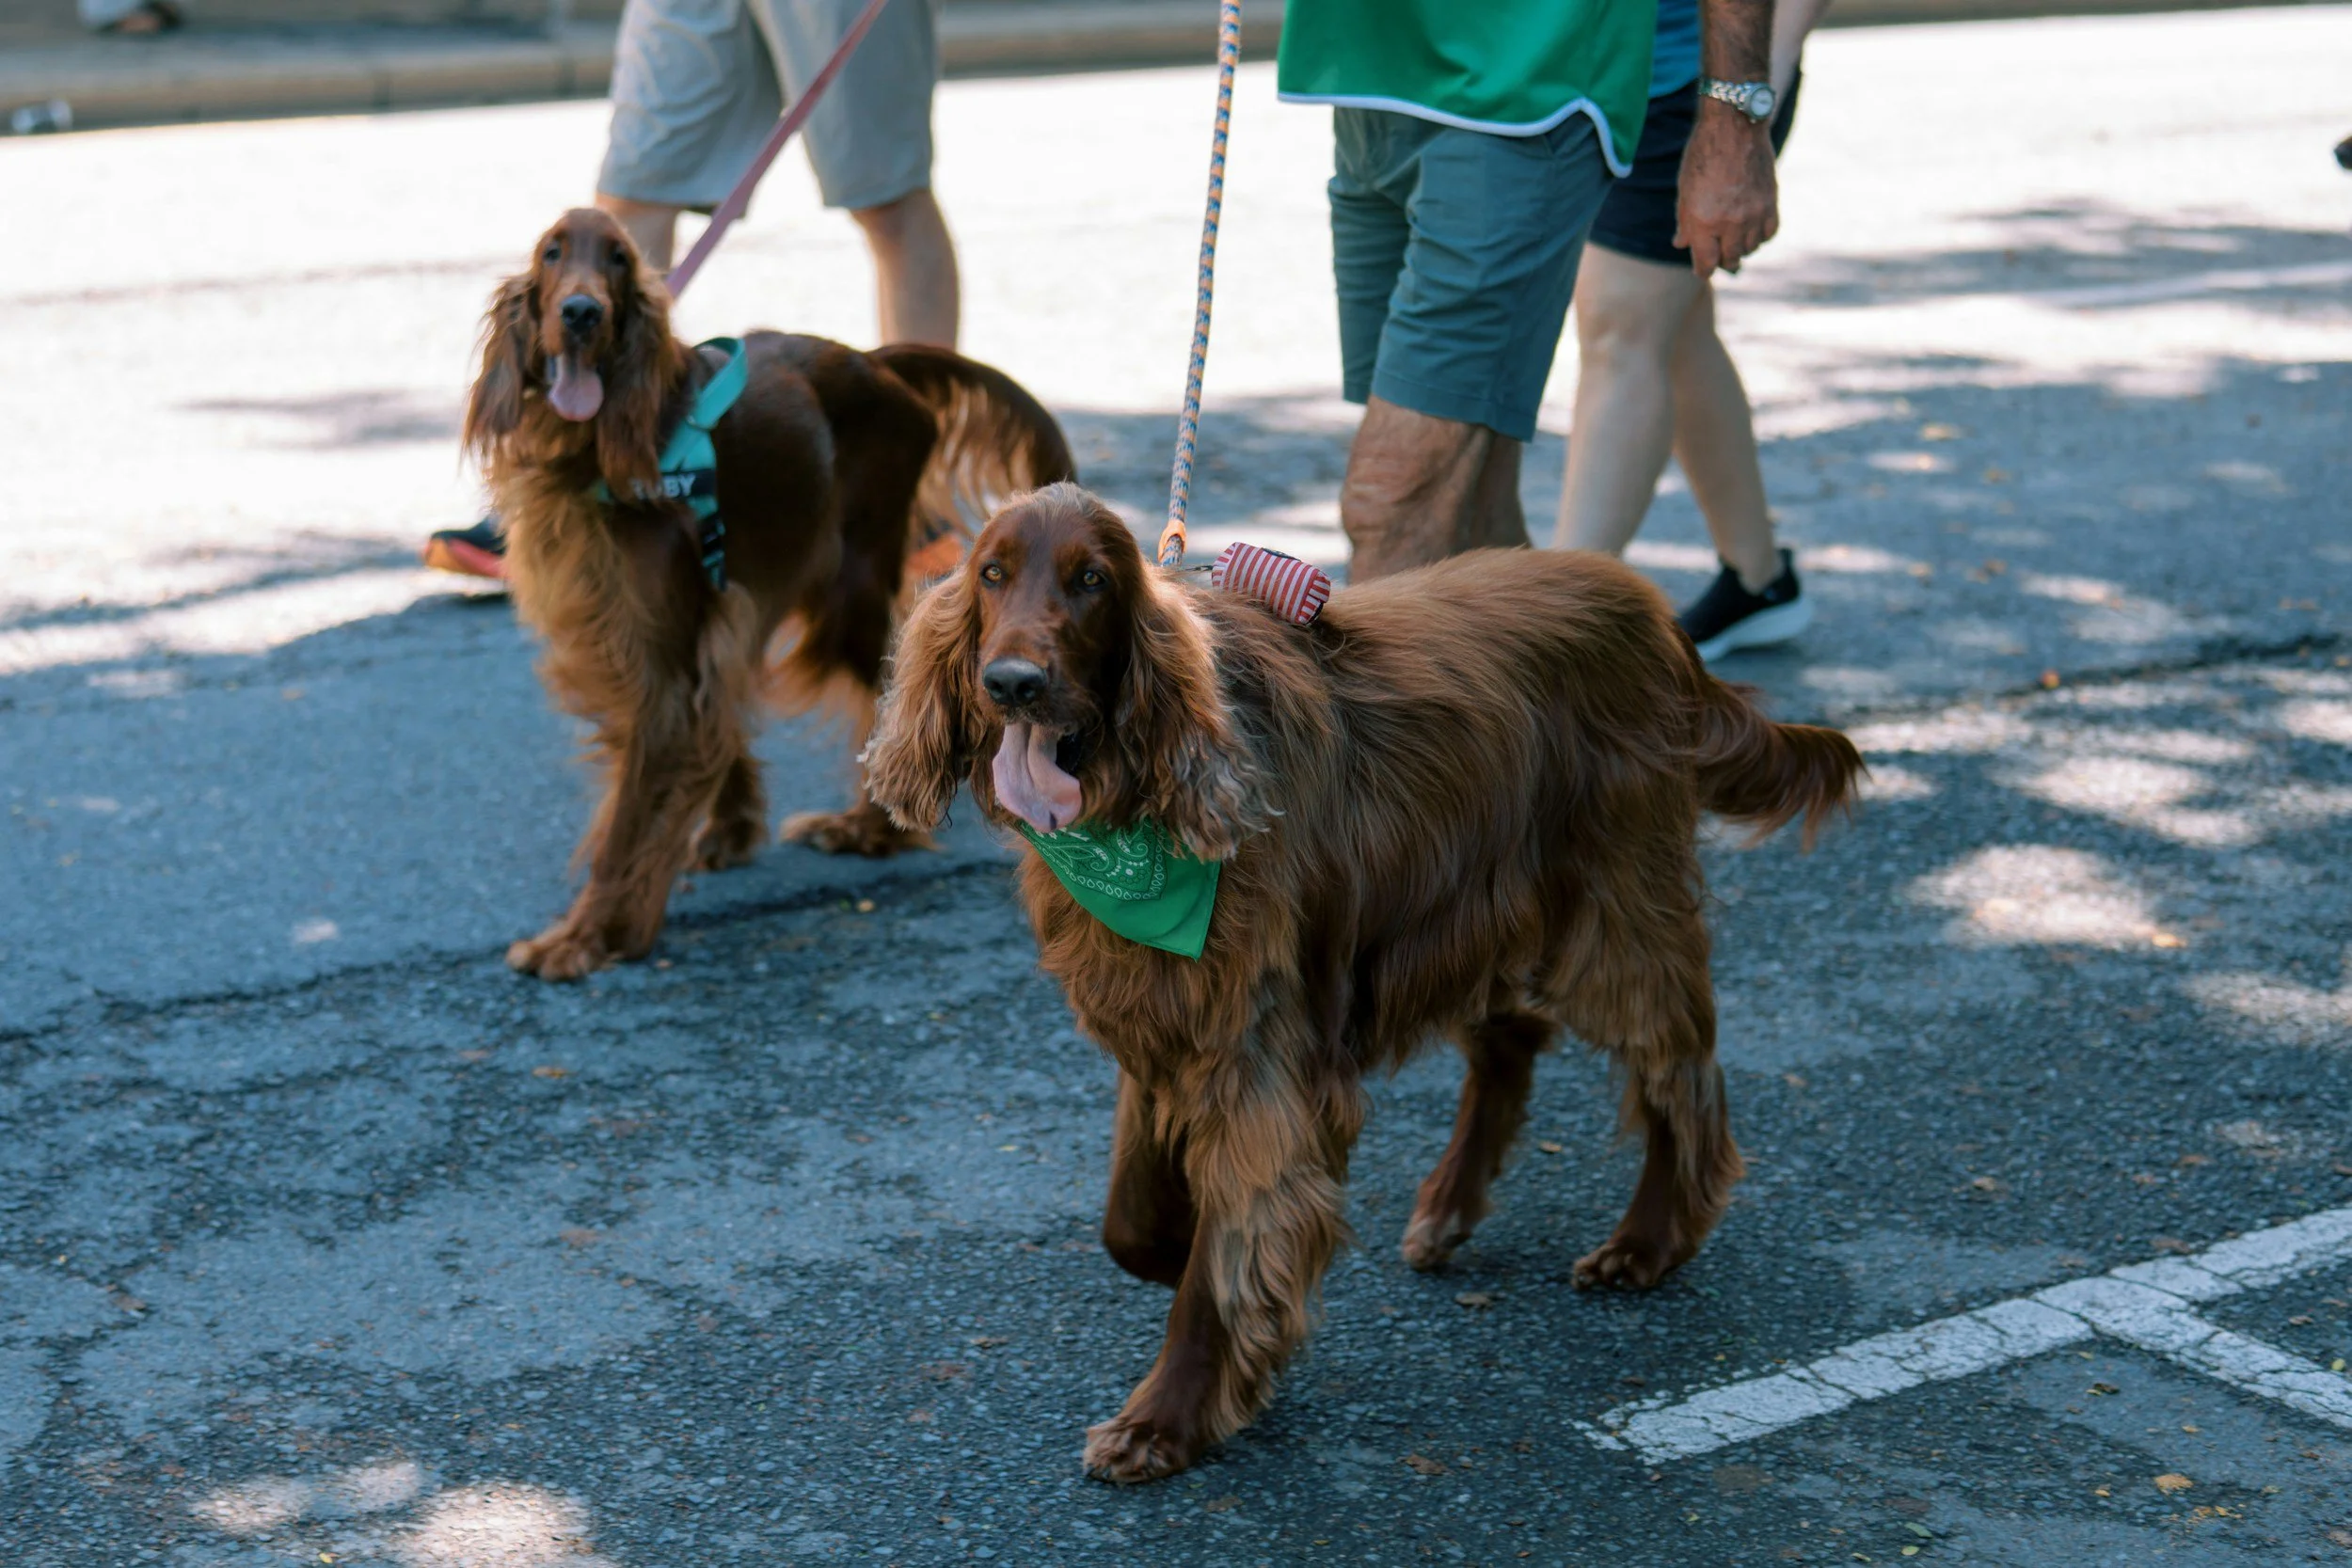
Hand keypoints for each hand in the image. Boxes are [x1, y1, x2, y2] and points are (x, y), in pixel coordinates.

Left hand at [1674, 100, 1778, 277]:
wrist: (1735, 125)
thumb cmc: (1703, 154)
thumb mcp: (1685, 189)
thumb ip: (1685, 222)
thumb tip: (1681, 245)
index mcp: (1704, 221)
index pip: (1706, 263)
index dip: (1702, 270)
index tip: (1702, 270)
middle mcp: (1731, 222)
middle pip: (1730, 259)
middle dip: (1722, 261)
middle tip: (1719, 259)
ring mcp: (1755, 213)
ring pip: (1750, 248)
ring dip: (1741, 249)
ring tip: (1734, 241)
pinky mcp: (1771, 202)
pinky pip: (1769, 233)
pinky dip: (1760, 236)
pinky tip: (1752, 231)